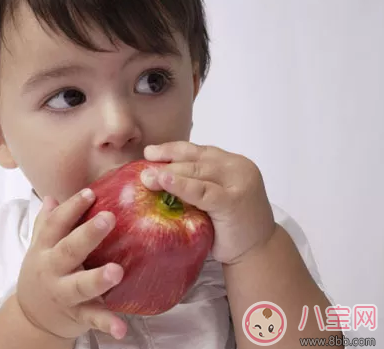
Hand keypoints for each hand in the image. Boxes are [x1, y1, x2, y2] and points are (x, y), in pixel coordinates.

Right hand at [15, 188, 127, 340]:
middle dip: (88, 235)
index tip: (90, 193)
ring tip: (116, 272)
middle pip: (68, 250)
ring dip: (97, 279)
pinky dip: (107, 324)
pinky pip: (92, 319)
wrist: (30, 318)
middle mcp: (52, 270)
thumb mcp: (39, 248)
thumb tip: (51, 197)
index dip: (72, 208)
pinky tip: (121, 327)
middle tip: (108, 218)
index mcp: (45, 249)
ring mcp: (64, 294)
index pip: (56, 224)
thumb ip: (45, 223)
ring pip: (79, 286)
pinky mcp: (76, 315)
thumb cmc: (42, 275)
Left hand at [140, 141, 276, 264]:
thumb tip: (155, 177)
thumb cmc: (230, 227)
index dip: (171, 150)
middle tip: (142, 167)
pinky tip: (165, 181)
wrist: (258, 252)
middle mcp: (237, 167)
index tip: (149, 153)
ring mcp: (237, 183)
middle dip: (166, 162)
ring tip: (147, 177)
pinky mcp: (233, 201)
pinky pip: (202, 191)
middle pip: (194, 160)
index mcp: (231, 162)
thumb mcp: (212, 198)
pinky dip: (182, 186)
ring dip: (169, 173)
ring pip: (197, 172)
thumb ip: (195, 185)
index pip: (197, 151)